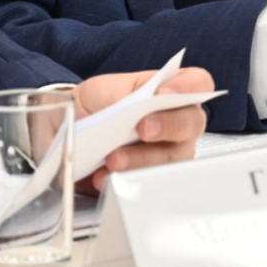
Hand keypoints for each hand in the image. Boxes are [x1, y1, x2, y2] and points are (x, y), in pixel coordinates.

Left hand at [74, 65, 214, 192]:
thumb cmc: (96, 105)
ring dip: (142, 159)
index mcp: (173, 91)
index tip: (163, 93)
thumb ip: (123, 95)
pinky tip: (104, 176)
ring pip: (172, 158)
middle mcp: (178, 121)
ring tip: (113, 159)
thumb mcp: (104, 89)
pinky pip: (148, 183)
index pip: (197, 83)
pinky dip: (124, 180)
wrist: (69, 131)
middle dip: (168, 126)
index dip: (188, 87)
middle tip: (143, 129)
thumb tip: (135, 106)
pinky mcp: (150, 178)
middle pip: (192, 123)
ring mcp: (168, 152)